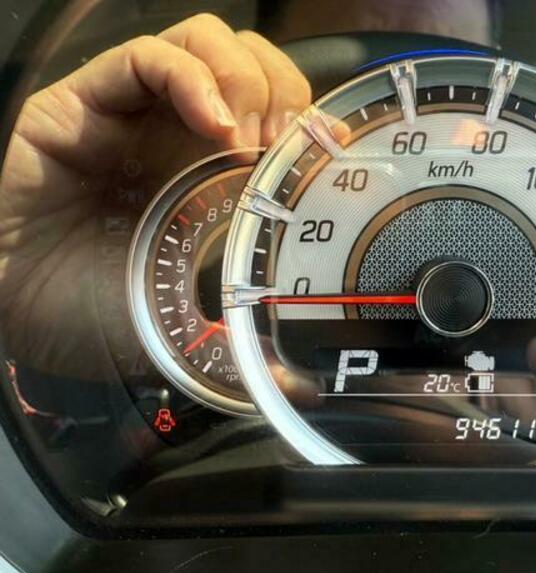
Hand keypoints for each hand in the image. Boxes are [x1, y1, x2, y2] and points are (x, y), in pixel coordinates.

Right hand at [0, 14, 310, 379]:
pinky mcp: (81, 104)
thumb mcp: (203, 325)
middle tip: (284, 149)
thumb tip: (305, 388)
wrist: (30, 325)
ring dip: (244, 80)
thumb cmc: (111, 319)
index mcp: (219, 171)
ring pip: (204, 43)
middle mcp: (181, 133)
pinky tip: (216, 125)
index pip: (279, 107)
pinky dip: (191, 78)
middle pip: (252, 63)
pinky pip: (143, 58)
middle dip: (283, 91)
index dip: (309, 117)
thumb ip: (251, 343)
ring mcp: (133, 112)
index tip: (327, 155)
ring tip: (249, 140)